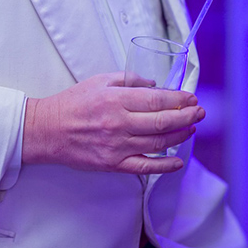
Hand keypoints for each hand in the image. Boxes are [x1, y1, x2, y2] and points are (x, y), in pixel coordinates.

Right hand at [22, 72, 204, 174]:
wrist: (48, 130)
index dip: (179, 99)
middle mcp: (119, 123)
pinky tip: (178, 161)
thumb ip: (128, 80)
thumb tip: (154, 85)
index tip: (191, 98)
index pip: (157, 100)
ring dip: (180, 136)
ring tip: (191, 128)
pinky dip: (165, 165)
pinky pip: (145, 167)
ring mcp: (117, 146)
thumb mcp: (99, 81)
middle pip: (163, 121)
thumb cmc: (72, 104)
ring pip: (158, 143)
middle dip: (186, 116)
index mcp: (116, 100)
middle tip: (200, 112)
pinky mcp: (113, 164)